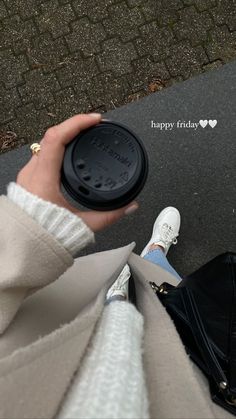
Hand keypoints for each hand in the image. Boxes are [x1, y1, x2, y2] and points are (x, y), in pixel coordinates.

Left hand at [16, 113, 138, 231]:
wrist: (26, 245)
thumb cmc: (46, 234)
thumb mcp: (82, 224)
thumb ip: (109, 216)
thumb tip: (128, 206)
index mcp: (44, 179)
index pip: (56, 138)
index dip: (77, 123)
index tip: (95, 120)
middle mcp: (33, 172)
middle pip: (52, 135)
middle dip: (75, 125)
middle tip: (94, 123)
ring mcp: (29, 173)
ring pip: (46, 142)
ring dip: (66, 134)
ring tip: (85, 132)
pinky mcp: (30, 177)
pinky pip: (43, 152)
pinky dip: (59, 145)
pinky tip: (70, 149)